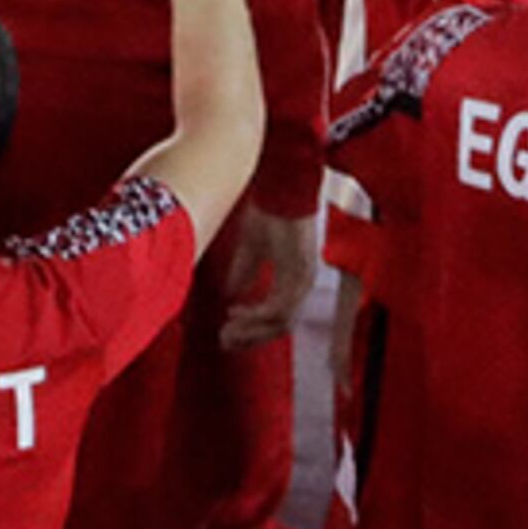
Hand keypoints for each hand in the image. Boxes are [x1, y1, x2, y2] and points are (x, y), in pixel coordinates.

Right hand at [219, 207, 319, 347]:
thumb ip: (244, 272)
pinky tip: (233, 311)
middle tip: (224, 341)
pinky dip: (255, 314)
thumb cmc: (269, 210)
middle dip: (250, 338)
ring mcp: (303, 280)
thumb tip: (231, 294)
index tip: (226, 333)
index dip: (252, 329)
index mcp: (294, 278)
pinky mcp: (298, 274)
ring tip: (226, 330)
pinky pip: (278, 307)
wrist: (281, 186)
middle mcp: (303, 283)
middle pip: (281, 327)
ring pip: (280, 322)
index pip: (277, 316)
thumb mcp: (251, 247)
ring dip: (251, 331)